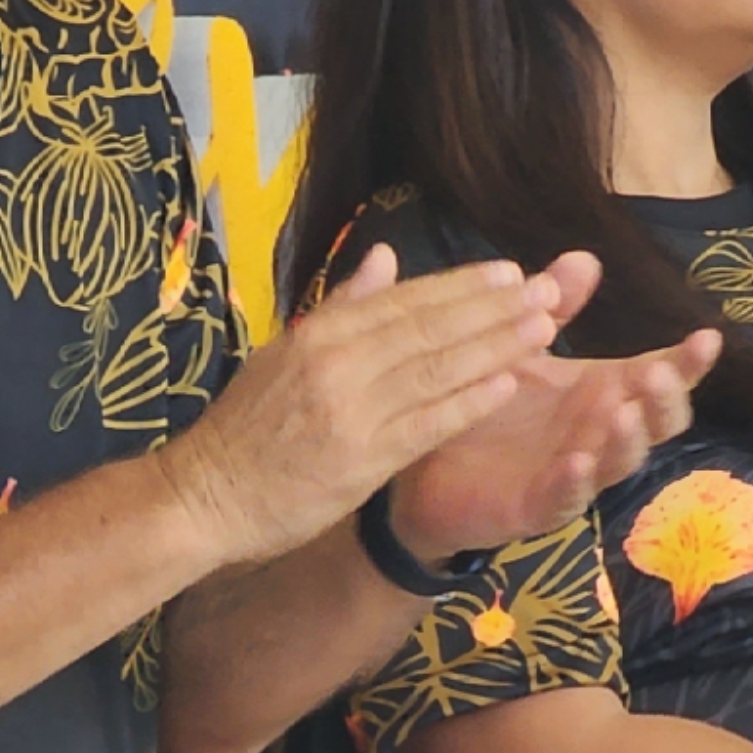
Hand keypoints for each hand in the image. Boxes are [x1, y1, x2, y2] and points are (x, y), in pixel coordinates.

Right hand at [161, 248, 562, 569]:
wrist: (204, 496)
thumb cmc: (245, 429)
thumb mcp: (283, 354)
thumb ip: (341, 307)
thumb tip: (385, 256)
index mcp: (319, 334)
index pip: (404, 300)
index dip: (462, 285)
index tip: (511, 272)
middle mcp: (336, 363)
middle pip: (429, 327)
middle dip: (494, 308)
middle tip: (549, 290)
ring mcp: (349, 411)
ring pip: (436, 369)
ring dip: (495, 346)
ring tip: (543, 328)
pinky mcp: (359, 460)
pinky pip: (425, 424)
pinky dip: (467, 402)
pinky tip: (507, 385)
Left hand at [386, 259, 718, 559]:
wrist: (425, 465)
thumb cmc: (488, 402)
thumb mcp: (520, 347)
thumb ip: (553, 308)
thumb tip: (585, 257)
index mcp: (604, 390)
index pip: (660, 375)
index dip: (688, 362)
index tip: (707, 338)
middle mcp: (600, 433)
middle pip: (656, 422)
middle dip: (665, 399)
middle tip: (660, 372)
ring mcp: (575, 472)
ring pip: (619, 462)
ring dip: (626, 438)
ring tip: (623, 412)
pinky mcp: (537, 507)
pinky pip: (564, 498)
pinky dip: (574, 482)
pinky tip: (576, 463)